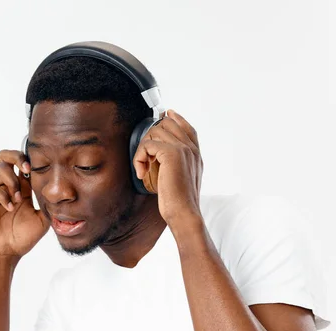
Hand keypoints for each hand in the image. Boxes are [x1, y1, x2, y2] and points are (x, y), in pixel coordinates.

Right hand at [0, 150, 49, 259]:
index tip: (39, 166)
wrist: (7, 253)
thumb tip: (59, 191)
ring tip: (19, 198)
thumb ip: (49, 204)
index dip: (30, 160)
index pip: (23, 163)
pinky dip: (3, 196)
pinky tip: (10, 208)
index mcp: (22, 188)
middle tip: (27, 168)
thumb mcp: (44, 220)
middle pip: (6, 157)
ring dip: (12, 180)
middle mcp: (8, 186)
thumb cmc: (24, 238)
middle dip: (16, 157)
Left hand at [133, 109, 202, 224]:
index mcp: (196, 154)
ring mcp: (183, 149)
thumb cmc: (179, 202)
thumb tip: (160, 155)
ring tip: (143, 167)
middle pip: (167, 124)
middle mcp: (191, 148)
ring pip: (155, 132)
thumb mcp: (180, 180)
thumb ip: (176, 164)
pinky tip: (142, 172)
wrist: (184, 213)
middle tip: (145, 158)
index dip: (175, 118)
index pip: (187, 127)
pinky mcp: (171, 153)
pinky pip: (147, 144)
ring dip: (143, 149)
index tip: (166, 113)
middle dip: (150, 137)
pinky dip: (139, 157)